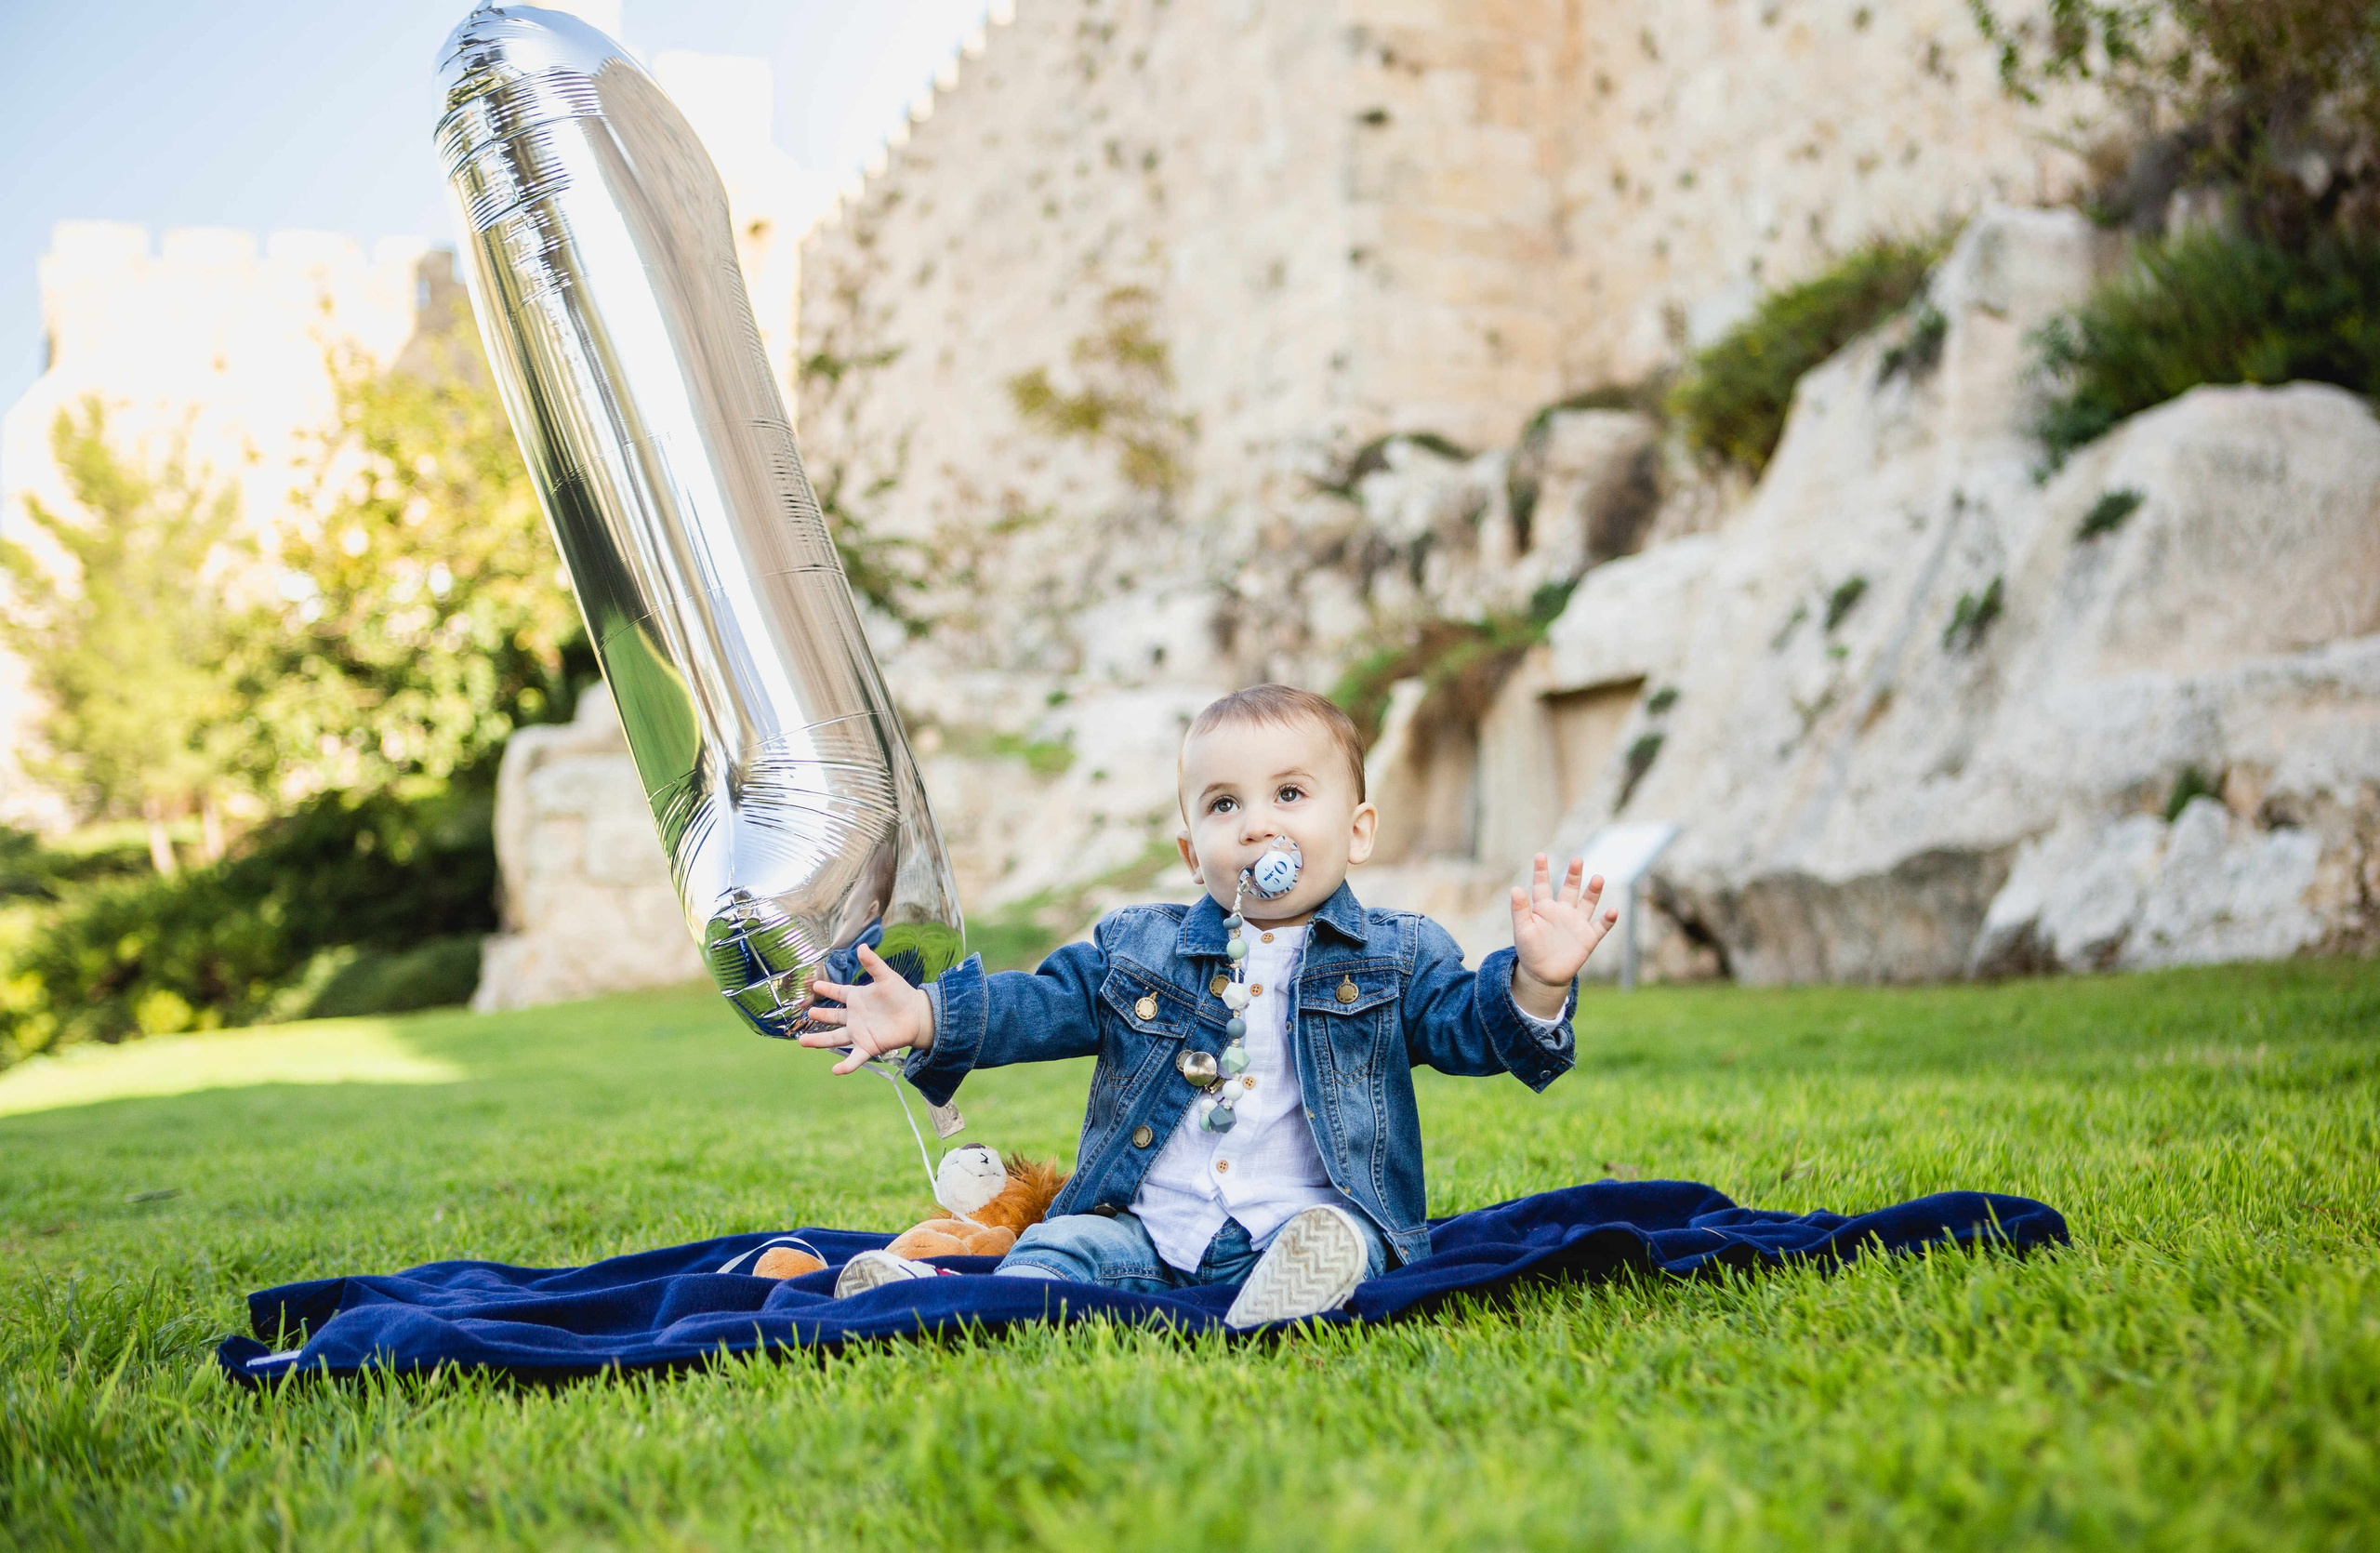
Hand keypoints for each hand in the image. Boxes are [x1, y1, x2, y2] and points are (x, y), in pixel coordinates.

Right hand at [798, 944, 932, 1074]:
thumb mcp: (886, 977)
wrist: (918, 1016)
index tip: (813, 985)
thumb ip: (873, 964)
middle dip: (819, 1016)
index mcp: (857, 998)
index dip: (827, 989)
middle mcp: (855, 1017)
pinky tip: (835, 1071)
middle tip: (806, 1013)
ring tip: (802, 1041)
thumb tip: (861, 946)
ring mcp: (860, 1032)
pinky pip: (854, 1058)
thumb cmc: (902, 994)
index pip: (838, 992)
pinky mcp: (869, 1046)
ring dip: (819, 1041)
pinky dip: (846, 1065)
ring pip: (835, 1038)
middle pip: (832, 1018)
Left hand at [1509, 854, 1618, 1017]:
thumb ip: (1520, 910)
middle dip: (1574, 875)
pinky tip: (1613, 911)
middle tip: (1577, 859)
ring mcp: (1577, 923)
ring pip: (1587, 903)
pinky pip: (1601, 926)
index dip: (1541, 871)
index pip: (1543, 885)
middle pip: (1570, 889)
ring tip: (1598, 878)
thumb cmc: (1530, 951)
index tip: (1540, 855)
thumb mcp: (1522, 930)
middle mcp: (1563, 911)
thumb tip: (1515, 889)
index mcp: (1544, 908)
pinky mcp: (1588, 938)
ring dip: (1593, 892)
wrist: (1544, 975)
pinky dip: (1608, 920)